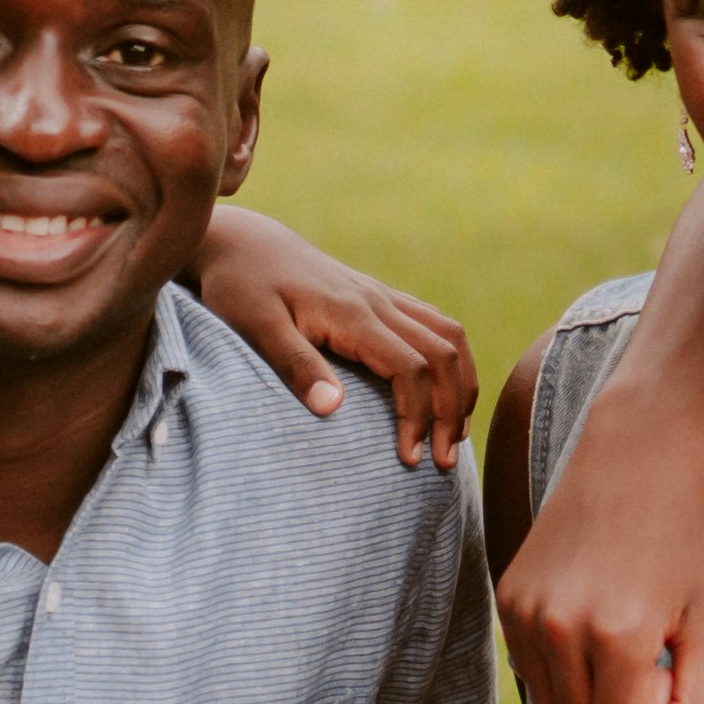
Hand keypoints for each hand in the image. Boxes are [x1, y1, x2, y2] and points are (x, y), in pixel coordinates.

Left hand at [192, 209, 474, 466]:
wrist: (243, 243)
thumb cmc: (241, 287)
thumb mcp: (255, 327)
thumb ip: (295, 365)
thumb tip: (332, 409)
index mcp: (352, 314)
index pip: (410, 368)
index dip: (418, 416)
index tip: (409, 459)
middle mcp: (378, 302)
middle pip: (443, 354)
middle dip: (451, 410)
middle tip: (444, 461)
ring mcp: (383, 297)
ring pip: (449, 336)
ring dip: (461, 385)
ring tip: (455, 433)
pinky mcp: (380, 297)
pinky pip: (436, 325)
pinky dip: (452, 361)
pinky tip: (445, 391)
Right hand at [504, 437, 703, 703]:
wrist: (634, 459)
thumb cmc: (686, 540)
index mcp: (619, 635)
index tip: (672, 685)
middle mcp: (560, 627)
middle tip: (652, 663)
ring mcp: (525, 613)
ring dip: (590, 696)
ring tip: (623, 645)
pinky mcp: (506, 602)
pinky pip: (533, 670)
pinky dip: (564, 668)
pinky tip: (594, 626)